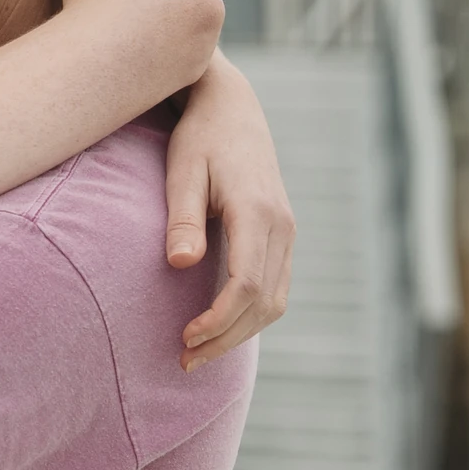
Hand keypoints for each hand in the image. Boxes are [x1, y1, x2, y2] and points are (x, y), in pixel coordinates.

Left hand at [165, 51, 293, 369]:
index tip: (185, 339)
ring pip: (275, 300)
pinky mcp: (282, 234)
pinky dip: (251, 314)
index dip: (218, 320)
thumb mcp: (182, 171)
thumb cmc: (199, 138)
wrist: (231, 108)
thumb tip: (181, 264)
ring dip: (240, 332)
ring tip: (197, 352)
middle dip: (226, 337)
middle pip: (264, 302)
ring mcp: (287, 230)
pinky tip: (219, 326)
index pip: (246, 284)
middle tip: (185, 360)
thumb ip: (182, 218)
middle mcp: (281, 224)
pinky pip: (275, 286)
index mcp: (257, 210)